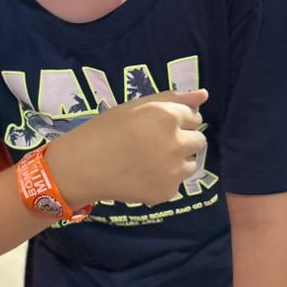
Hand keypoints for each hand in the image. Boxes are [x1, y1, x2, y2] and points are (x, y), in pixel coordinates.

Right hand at [48, 89, 207, 208]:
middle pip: (198, 140)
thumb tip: (204, 95)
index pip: (194, 117)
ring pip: (191, 163)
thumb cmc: (105, 129)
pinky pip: (176, 183)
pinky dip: (164, 180)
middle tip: (154, 144)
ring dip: (178, 161)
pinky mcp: (168, 192)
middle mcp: (176, 142)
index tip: (156, 126)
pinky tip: (142, 176)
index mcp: (168, 116)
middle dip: (182, 140)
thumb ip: (173, 99)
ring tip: (149, 161)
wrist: (83, 166)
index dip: (175, 120)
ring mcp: (174, 170)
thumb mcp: (136, 106)